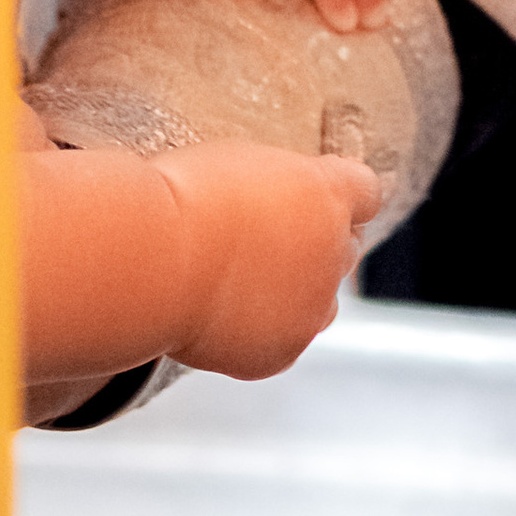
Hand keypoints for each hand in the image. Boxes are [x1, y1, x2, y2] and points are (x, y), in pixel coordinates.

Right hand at [157, 140, 381, 378]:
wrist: (150, 258)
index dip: (339, 194)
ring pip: (324, 301)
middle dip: (317, 243)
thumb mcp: (235, 165)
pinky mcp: (284, 350)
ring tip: (241, 281)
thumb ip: (277, 188)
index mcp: (328, 191)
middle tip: (263, 239)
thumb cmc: (177, 196)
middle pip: (346, 247)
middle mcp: (334, 250)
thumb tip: (278, 209)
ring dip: (298, 292)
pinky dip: (260, 330)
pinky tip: (220, 313)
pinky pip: (285, 340)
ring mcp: (313, 306)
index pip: (366, 191)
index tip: (314, 197)